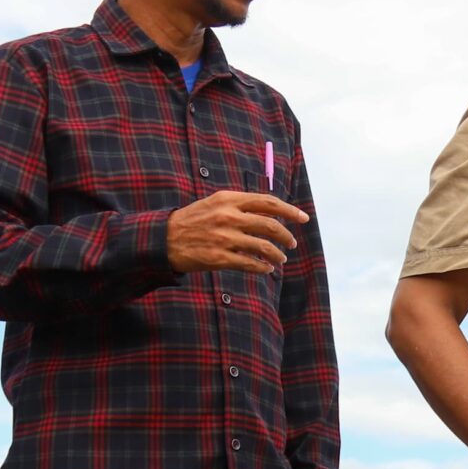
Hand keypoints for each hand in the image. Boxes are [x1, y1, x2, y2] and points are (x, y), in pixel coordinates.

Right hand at [167, 191, 307, 274]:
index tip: (303, 218)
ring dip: (277, 255)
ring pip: (263, 247)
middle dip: (286, 236)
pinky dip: (263, 267)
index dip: (290, 211)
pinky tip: (266, 269)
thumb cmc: (194, 220)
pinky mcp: (219, 258)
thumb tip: (271, 212)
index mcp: (229, 199)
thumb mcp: (216, 203)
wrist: (164, 238)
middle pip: (270, 225)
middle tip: (291, 244)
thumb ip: (241, 205)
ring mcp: (224, 238)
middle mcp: (228, 216)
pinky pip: (250, 264)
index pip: (268, 202)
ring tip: (281, 260)